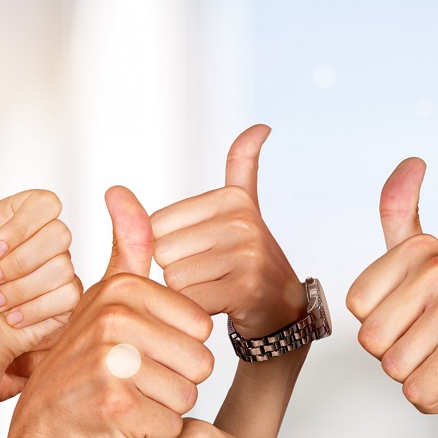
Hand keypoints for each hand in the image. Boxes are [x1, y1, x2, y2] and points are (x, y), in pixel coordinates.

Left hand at [0, 137, 79, 393]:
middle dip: (17, 264)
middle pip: (60, 236)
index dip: (19, 229)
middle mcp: (35, 245)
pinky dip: (34, 312)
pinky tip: (10, 321)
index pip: (47, 203)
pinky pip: (68, 297)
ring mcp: (51, 275)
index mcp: (12, 221)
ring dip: (21, 291)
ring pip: (64, 268)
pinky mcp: (61, 306)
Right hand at [5, 186, 214, 437]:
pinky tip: (119, 424)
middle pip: (200, 362)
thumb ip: (125, 248)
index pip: (200, 327)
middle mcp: (116, 321)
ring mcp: (113, 363)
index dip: (177, 348)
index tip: (139, 351)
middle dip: (174, 381)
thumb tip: (120, 191)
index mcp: (122, 291)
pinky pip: (170, 424)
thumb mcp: (103, 299)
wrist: (44, 428)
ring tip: (126, 400)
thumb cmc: (82, 363)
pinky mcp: (116, 405)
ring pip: (187, 395)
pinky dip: (150, 433)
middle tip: (132, 382)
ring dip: (162, 408)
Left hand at [151, 126, 304, 337]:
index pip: (154, 225)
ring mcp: (246, 254)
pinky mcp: (245, 287)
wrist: (283, 311)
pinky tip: (221, 306)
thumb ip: (242, 166)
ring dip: (186, 293)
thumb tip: (260, 127)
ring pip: (173, 278)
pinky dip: (194, 311)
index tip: (204, 252)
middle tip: (211, 274)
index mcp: (230, 199)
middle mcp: (241, 221)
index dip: (169, 247)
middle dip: (177, 271)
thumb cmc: (248, 260)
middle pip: (161, 251)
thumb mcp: (242, 209)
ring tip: (217, 289)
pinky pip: (188, 300)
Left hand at [346, 158, 437, 414]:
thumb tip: (409, 165)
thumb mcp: (427, 261)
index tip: (411, 310)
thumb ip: (403, 214)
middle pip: (370, 336)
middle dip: (393, 349)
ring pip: (390, 364)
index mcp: (424, 252)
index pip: (357, 301)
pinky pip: (415, 389)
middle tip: (429, 339)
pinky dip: (430, 396)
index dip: (378, 318)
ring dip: (413, 372)